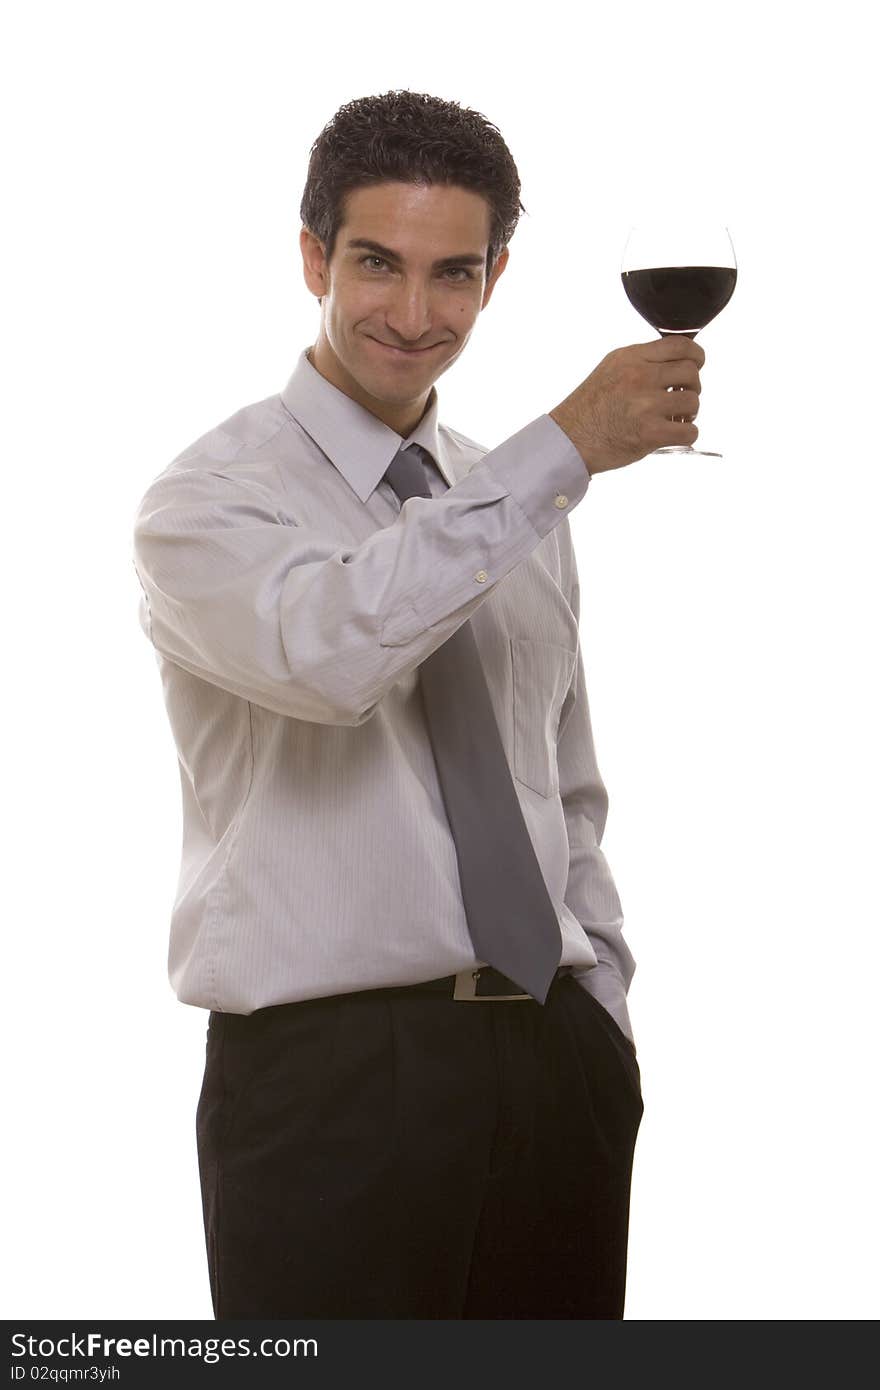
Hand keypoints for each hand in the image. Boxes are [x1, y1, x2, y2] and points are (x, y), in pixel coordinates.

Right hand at [548, 335, 705, 473]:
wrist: (568, 440)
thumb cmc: (589, 408)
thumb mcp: (611, 369)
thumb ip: (641, 362)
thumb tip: (676, 363)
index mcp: (631, 358)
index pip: (679, 345)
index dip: (696, 355)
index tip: (696, 366)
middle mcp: (639, 377)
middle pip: (691, 373)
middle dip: (692, 387)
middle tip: (680, 399)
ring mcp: (645, 405)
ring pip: (693, 402)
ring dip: (689, 413)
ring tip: (675, 419)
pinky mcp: (650, 433)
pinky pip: (689, 432)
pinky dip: (687, 435)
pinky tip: (674, 435)